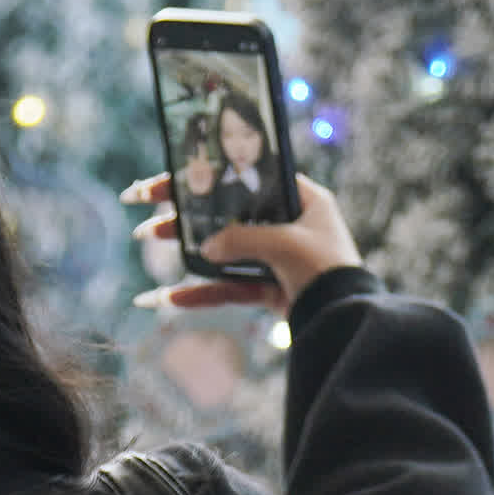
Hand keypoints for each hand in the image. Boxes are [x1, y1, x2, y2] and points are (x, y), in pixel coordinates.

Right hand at [133, 172, 361, 311]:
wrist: (348, 322)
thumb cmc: (326, 271)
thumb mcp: (282, 244)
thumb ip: (241, 238)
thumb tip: (206, 246)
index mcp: (304, 200)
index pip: (249, 176)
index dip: (210, 173)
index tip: (174, 172)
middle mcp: (293, 225)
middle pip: (229, 211)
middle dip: (185, 209)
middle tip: (145, 203)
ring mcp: (281, 259)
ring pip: (224, 248)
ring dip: (186, 245)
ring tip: (146, 236)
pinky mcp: (274, 290)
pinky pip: (231, 288)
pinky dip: (201, 294)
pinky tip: (167, 297)